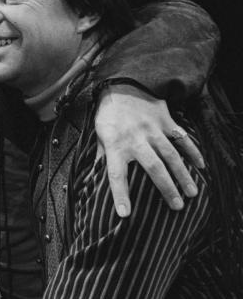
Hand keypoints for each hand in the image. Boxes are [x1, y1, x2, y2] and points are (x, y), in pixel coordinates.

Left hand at [94, 85, 203, 217]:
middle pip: (153, 168)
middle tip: (177, 207)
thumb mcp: (100, 134)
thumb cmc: (109, 114)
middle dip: (166, 189)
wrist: (123, 84)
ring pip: (172, 156)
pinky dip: (193, 152)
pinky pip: (182, 138)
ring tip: (192, 193)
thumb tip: (97, 178)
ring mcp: (153, 130)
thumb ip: (104, 156)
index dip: (120, 194)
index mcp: (115, 145)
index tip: (125, 214)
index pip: (116, 174)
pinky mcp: (166, 122)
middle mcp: (135, 139)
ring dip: (183, 175)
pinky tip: (201, 166)